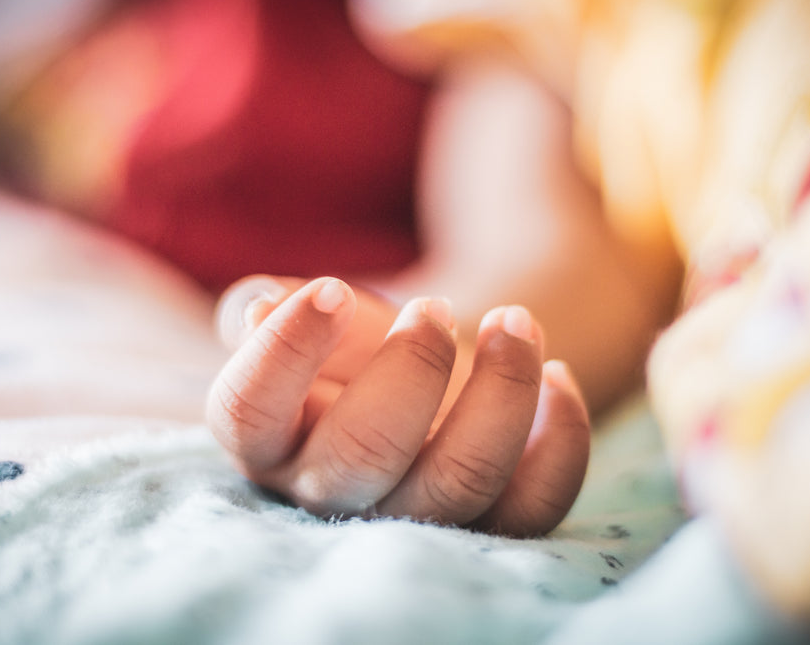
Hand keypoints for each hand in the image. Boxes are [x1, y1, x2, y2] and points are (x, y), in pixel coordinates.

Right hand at [206, 275, 588, 535]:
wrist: (428, 372)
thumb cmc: (355, 341)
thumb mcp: (303, 315)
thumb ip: (266, 306)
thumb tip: (258, 310)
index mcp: (268, 439)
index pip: (248, 411)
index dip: (286, 349)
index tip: (331, 289)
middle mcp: (333, 491)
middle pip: (363, 456)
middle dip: (409, 369)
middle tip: (432, 309)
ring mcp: (416, 513)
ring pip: (460, 482)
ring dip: (500, 392)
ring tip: (516, 322)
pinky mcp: (490, 521)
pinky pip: (534, 505)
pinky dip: (560, 438)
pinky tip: (557, 377)